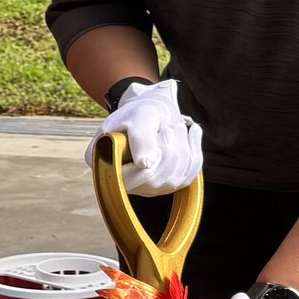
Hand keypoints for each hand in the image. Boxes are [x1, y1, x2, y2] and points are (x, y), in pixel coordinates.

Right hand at [91, 79, 201, 194]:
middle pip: (155, 180)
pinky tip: (192, 133)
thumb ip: (140, 138)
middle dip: (170, 148)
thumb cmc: (142, 111)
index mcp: (104, 164)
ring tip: (176, 128)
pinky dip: (194, 150)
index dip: (149, 158)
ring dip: (182, 147)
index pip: (128, 178)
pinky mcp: (167, 186)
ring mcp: (146, 188)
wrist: (155, 111)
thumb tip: (145, 165)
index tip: (160, 131)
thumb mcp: (140, 116)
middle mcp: (122, 182)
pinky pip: (190, 175)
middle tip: (170, 126)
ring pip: (175, 178)